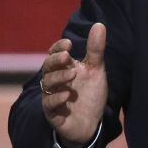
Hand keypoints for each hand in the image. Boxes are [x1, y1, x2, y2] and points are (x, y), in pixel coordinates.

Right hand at [41, 23, 107, 145]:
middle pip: (48, 66)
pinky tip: (66, 94)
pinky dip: (56, 98)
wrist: (92, 122)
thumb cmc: (91, 94)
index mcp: (64, 67)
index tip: (69, 44)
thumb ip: (96, 49)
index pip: (54, 53)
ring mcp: (53, 96)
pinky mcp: (53, 113)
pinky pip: (49, 104)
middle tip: (67, 56)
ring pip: (48, 83)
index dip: (58, 47)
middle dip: (55, 60)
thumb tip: (99, 24)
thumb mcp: (96, 69)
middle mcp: (56, 80)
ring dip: (59, 77)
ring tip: (72, 74)